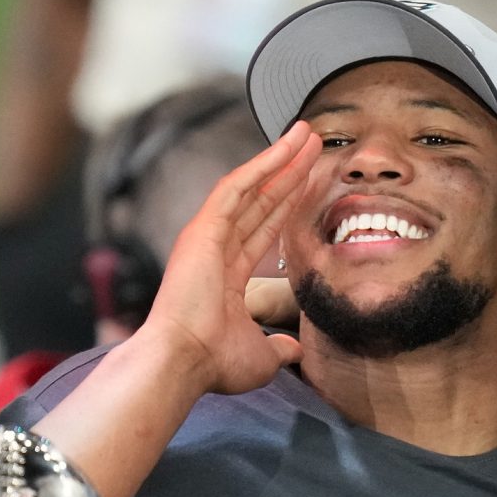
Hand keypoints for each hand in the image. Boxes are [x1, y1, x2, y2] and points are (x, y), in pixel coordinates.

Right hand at [138, 123, 320, 396]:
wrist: (181, 362)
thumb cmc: (213, 363)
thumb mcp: (261, 355)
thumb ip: (278, 346)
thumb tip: (294, 349)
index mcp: (226, 276)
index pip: (264, 229)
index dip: (288, 203)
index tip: (312, 181)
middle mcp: (215, 250)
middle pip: (261, 201)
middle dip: (289, 172)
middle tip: (314, 144)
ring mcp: (207, 236)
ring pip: (251, 187)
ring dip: (280, 159)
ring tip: (307, 134)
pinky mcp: (203, 228)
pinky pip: (236, 187)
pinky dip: (261, 165)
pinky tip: (285, 148)